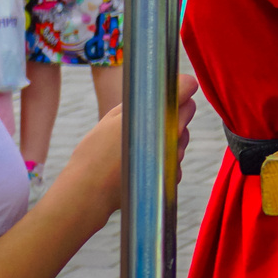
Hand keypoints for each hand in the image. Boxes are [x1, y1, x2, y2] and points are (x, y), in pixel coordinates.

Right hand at [54, 74, 201, 225]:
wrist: (89, 192)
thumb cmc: (96, 151)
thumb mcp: (113, 117)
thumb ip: (140, 101)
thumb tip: (157, 88)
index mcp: (158, 116)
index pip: (187, 88)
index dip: (180, 86)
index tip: (173, 88)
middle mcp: (172, 135)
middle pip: (188, 111)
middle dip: (174, 110)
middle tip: (150, 117)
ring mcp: (174, 158)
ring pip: (182, 137)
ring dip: (169, 136)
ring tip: (141, 144)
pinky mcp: (172, 177)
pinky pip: (176, 160)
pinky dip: (165, 160)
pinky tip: (144, 163)